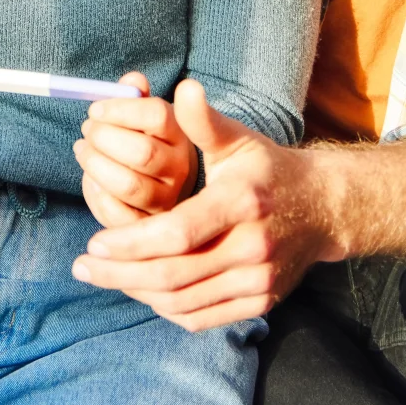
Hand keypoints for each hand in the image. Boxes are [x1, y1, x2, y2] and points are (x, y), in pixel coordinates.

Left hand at [71, 79, 334, 330]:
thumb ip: (203, 121)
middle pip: (175, 274)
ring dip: (137, 292)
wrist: (322, 208)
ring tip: (105, 276)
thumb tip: (182, 87)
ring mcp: (259, 280)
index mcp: (242, 201)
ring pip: (184, 301)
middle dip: (121, 274)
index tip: (93, 242)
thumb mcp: (238, 139)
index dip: (132, 243)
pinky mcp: (260, 302)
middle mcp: (253, 246)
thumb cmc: (267, 168)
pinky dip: (166, 307)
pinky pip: (202, 317)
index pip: (178, 232)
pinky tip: (141, 290)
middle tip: (82, 267)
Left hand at [74, 73, 198, 227]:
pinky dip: (96, 195)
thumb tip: (132, 80)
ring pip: (128, 184)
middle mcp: (179, 167)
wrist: (166, 184)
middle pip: (142, 152)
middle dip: (104, 138)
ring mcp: (165, 199)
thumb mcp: (149, 115)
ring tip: (83, 150)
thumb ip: (138, 95)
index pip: (157, 115)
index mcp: (180, 133)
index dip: (119, 110)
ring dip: (95, 165)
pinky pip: (117, 214)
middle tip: (87, 130)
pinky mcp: (146, 224)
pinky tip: (91, 179)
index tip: (94, 109)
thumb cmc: (149, 142)